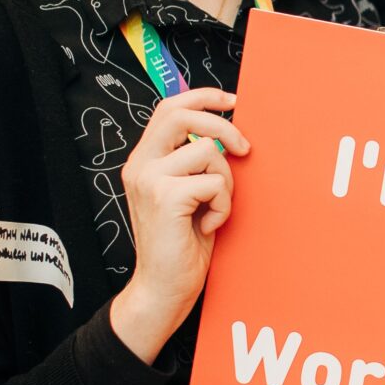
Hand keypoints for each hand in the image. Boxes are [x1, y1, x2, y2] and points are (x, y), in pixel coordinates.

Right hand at [109, 88, 248, 362]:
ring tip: (212, 210)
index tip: (232, 100)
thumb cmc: (181, 244)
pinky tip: (207, 226)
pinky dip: (222, 205)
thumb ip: (195, 164)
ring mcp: (149, 179)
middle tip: (244, 150)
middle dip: (223, 127)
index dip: (202, 96)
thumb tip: (229, 136)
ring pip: (208, 151)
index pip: (169, 108)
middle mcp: (140, 165)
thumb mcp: (188, 194)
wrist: (163, 288)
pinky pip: (214, 182)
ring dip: (225, 183)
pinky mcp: (165, 197)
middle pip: (182, 114)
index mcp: (144, 160)